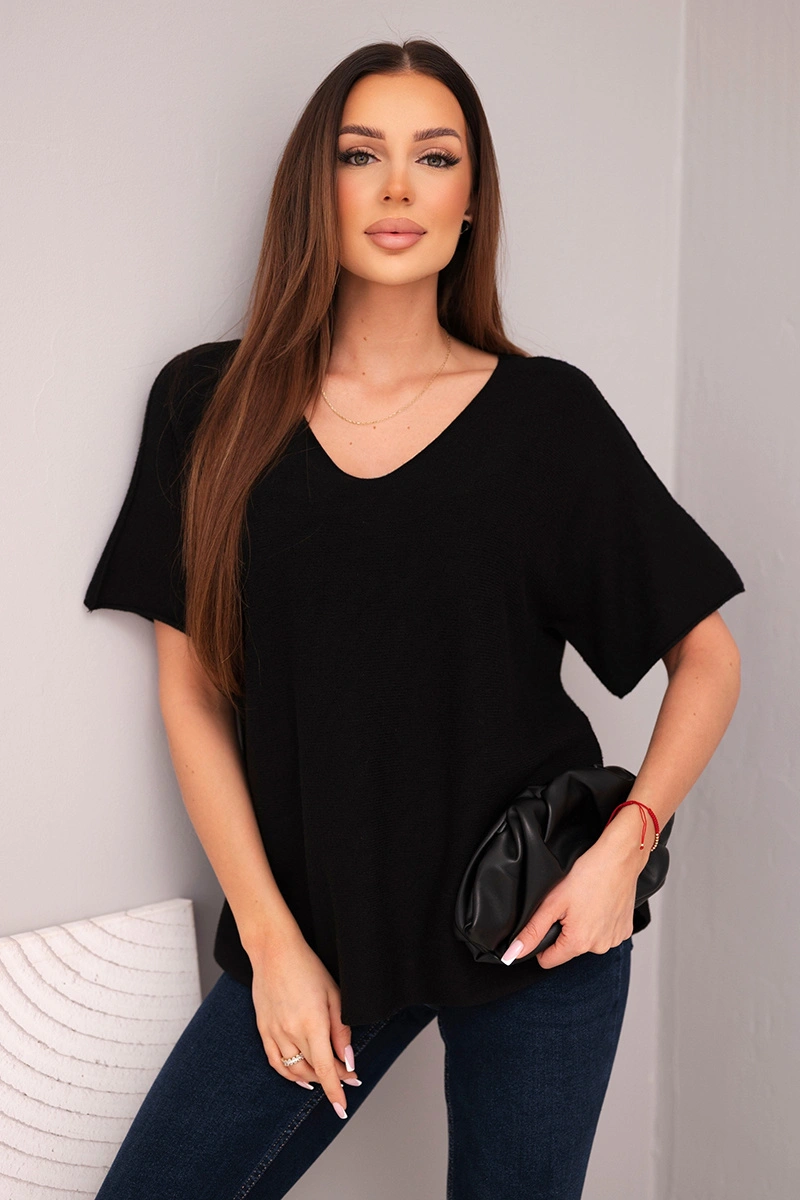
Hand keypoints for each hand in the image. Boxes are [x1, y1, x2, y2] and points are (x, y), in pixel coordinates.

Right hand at [248, 933, 361, 1117]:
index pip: (326, 1070)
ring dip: (312, 1078)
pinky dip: (288, 1074)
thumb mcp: (334, 995)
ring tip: (326, 1077)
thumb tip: (348, 1059)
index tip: (343, 1107)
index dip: (335, 1091)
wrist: (274, 952)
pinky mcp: (263, 1029)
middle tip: (347, 1076)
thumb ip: (341, 1031)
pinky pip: (275, 1062)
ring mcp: (275, 1032)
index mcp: (313, 1024)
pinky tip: (299, 1077)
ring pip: (294, 1070)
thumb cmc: (308, 968)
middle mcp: (292, 1033)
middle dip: (331, 1079)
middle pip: (313, 1070)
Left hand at [503, 832, 642, 968]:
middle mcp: (599, 947)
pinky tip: (600, 904)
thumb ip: (532, 930)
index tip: (548, 922)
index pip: (548, 960)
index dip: (542, 943)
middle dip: (565, 931)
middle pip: (569, 949)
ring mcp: (614, 940)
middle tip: (570, 906)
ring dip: (584, 926)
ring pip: (588, 941)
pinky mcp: (625, 930)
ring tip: (586, 902)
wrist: (619, 858)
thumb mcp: (553, 902)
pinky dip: (600, 922)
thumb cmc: (588, 874)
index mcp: (579, 943)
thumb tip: (513, 953)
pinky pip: (605, 934)